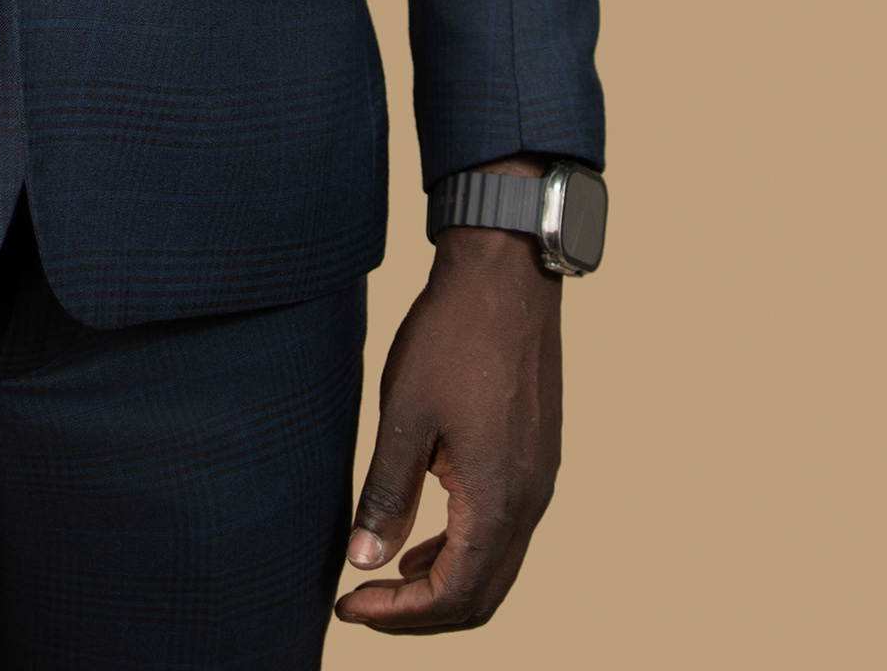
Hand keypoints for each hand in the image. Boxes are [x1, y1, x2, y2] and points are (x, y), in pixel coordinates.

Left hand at [336, 197, 562, 633]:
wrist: (506, 274)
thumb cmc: (453, 337)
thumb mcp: (405, 416)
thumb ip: (387, 495)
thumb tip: (364, 561)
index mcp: (498, 500)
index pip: (452, 595)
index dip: (398, 613)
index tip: (347, 606)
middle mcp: (530, 501)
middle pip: (480, 596)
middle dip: (420, 611)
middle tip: (362, 604)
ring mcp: (539, 480)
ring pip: (495, 566)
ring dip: (442, 582)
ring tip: (383, 575)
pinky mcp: (535, 458)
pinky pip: (503, 530)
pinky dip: (462, 548)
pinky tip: (424, 535)